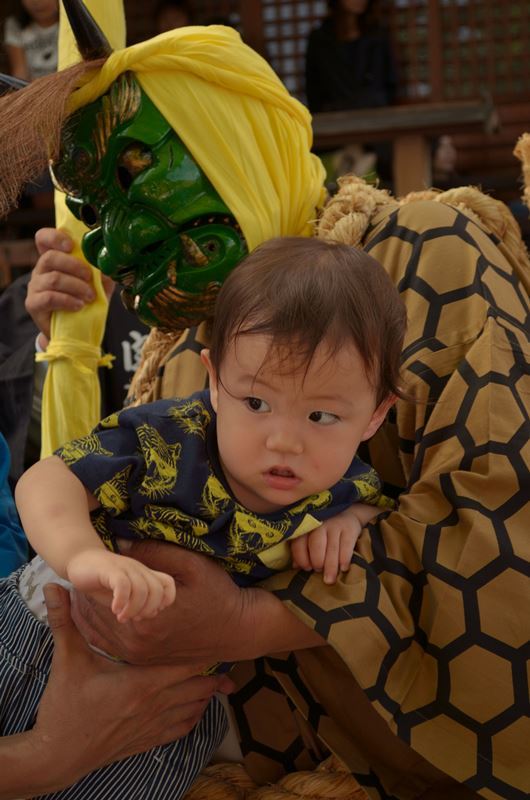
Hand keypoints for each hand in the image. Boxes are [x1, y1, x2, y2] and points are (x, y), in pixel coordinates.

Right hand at [16, 584, 232, 796]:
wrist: (58, 754)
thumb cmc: (64, 705)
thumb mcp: (67, 659)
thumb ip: (63, 621)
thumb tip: (53, 586)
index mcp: (141, 682)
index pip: (183, 665)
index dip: (201, 653)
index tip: (215, 640)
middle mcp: (153, 705)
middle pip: (196, 688)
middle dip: (212, 675)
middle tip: (228, 662)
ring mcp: (152, 726)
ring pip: (192, 709)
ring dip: (206, 696)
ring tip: (221, 682)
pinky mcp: (146, 742)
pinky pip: (180, 729)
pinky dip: (194, 718)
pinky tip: (197, 709)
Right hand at [27, 228, 114, 345]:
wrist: (74, 331)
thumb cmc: (84, 302)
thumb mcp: (98, 286)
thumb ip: (103, 274)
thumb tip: (110, 264)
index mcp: (54, 260)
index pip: (43, 238)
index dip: (55, 237)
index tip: (71, 246)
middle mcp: (41, 270)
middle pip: (50, 257)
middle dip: (74, 266)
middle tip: (90, 278)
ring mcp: (35, 287)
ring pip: (53, 278)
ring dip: (76, 286)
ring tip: (90, 297)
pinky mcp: (33, 304)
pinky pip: (49, 297)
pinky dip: (68, 300)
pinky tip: (79, 306)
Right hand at [66, 548, 175, 622]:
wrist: (79, 559)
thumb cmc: (102, 580)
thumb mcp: (124, 593)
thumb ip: (138, 602)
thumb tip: (153, 613)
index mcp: (144, 574)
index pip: (168, 584)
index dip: (164, 600)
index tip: (148, 612)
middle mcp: (138, 569)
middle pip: (157, 590)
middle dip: (148, 609)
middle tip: (133, 618)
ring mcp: (125, 568)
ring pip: (142, 589)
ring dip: (133, 609)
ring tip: (121, 617)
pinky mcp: (110, 569)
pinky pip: (123, 585)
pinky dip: (121, 601)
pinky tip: (114, 609)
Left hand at [71, 540, 323, 665]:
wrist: (238, 631)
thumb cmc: (218, 594)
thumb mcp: (190, 565)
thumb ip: (154, 552)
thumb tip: (119, 541)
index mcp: (145, 618)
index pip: (101, 597)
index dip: (90, 579)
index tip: (84, 564)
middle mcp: (137, 642)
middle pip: (95, 616)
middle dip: (84, 596)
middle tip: (75, 578)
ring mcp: (139, 655)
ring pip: (98, 633)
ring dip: (86, 613)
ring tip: (79, 593)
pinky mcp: (143, 661)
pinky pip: (108, 645)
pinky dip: (96, 629)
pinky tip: (92, 614)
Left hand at [290, 507, 363, 583]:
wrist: (347, 514)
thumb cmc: (324, 531)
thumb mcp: (311, 536)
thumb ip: (302, 550)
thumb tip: (295, 566)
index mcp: (307, 527)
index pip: (299, 543)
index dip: (301, 558)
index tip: (306, 569)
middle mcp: (320, 524)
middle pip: (316, 545)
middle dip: (317, 561)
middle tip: (318, 571)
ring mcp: (335, 525)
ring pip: (332, 548)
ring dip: (330, 566)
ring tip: (329, 579)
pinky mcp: (350, 529)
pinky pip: (347, 546)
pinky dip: (345, 559)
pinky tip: (343, 568)